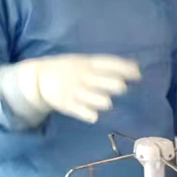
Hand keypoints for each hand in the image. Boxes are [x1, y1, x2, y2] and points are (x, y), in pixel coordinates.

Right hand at [0, 54, 141, 123]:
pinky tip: (93, 114)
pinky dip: (90, 114)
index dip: (125, 69)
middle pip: (105, 82)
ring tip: (106, 102)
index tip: (138, 74)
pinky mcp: (67, 105)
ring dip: (104, 101)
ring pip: (97, 99)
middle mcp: (83, 76)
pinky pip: (84, 112)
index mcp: (87, 63)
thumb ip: (107, 65)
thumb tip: (135, 66)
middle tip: (121, 88)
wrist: (38, 78)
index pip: (109, 64)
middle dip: (116, 86)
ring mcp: (75, 91)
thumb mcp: (85, 62)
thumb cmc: (70, 69)